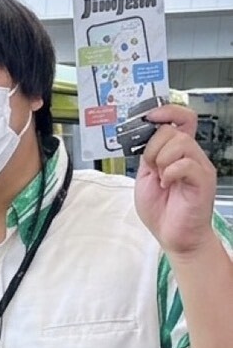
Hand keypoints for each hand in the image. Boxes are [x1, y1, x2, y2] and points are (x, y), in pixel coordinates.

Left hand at [133, 105, 216, 257]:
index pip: (181, 118)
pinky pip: (185, 163)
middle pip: (172, 130)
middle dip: (153, 148)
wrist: (174, 236)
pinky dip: (170, 173)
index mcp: (177, 152)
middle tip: (153, 169)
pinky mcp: (203, 180)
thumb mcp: (145, 177)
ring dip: (161, 160)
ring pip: (179, 143)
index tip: (147, 116)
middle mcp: (191, 155)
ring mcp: (198, 166)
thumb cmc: (162, 210)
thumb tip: (144, 136)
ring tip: (162, 179)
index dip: (166, 111)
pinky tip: (167, 185)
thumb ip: (146, 155)